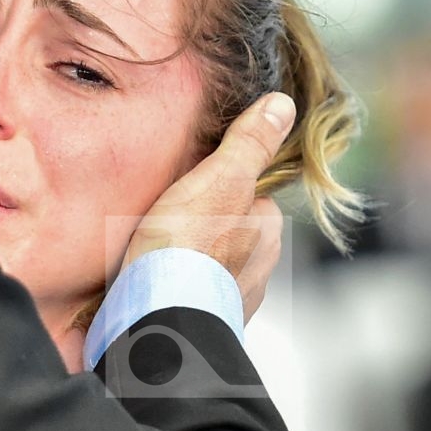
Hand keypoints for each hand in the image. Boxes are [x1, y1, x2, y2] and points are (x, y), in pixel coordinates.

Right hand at [121, 93, 294, 320]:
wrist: (155, 320)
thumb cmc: (186, 249)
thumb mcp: (219, 180)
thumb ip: (249, 144)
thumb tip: (282, 106)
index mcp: (266, 233)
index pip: (252, 197)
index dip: (222, 185)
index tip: (193, 183)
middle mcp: (257, 271)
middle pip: (231, 233)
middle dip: (205, 226)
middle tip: (167, 216)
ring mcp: (229, 302)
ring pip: (210, 268)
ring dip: (187, 260)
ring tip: (151, 251)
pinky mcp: (197, 324)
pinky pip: (186, 296)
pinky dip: (171, 288)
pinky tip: (149, 282)